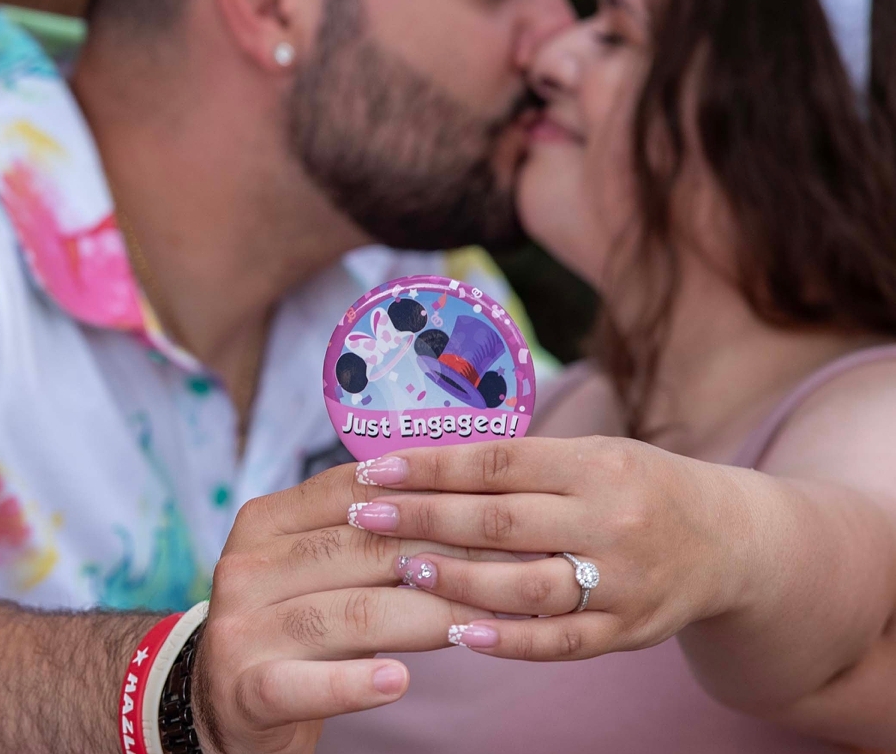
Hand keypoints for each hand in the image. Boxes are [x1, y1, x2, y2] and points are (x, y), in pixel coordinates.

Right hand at [193, 461, 515, 753]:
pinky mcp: (246, 688)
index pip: (352, 491)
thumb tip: (472, 501)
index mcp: (265, 521)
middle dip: (446, 557)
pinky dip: (355, 683)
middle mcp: (245, 566)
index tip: (495, 506)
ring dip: (426, 618)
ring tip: (482, 624)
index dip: (429, 496)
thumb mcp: (321, 570)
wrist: (226, 703)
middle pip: (360, 550)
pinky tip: (398, 681)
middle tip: (513, 568)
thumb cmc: (298, 625)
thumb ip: (371, 536)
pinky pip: (306, 682)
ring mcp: (241, 628)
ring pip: (350, 614)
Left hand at [344, 437, 752, 661]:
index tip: (375, 470)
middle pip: (501, 522)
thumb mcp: (593, 455)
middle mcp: (611, 520)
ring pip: (525, 586)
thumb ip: (522, 464)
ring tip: (402, 569)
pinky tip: (459, 632)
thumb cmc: (639, 486)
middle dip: (424, 520)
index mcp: (597, 464)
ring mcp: (623, 581)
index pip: (497, 463)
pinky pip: (560, 641)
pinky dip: (507, 640)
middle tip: (365, 518)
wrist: (732, 540)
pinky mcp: (629, 630)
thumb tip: (425, 462)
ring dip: (455, 580)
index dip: (430, 467)